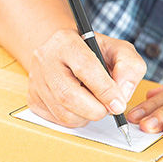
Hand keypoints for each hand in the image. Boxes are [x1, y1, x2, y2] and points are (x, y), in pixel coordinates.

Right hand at [28, 28, 146, 127]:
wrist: (64, 54)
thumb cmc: (94, 53)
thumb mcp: (118, 50)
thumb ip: (129, 67)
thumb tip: (122, 95)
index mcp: (65, 41)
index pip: (85, 67)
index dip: (104, 90)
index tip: (119, 105)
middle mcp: (45, 59)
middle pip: (68, 95)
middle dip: (95, 109)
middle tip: (109, 109)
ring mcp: (36, 81)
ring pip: (63, 113)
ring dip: (86, 116)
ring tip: (94, 103)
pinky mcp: (32, 99)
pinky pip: (57, 120)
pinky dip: (75, 118)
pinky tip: (80, 106)